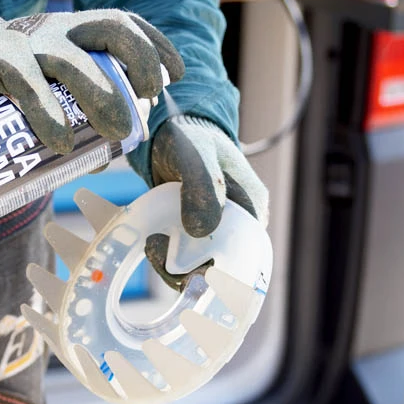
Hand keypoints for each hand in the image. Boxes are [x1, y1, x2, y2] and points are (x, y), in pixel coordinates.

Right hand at [0, 10, 184, 153]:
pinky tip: (62, 143)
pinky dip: (47, 113)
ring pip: (70, 59)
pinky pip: (24, 82)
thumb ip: (75, 112)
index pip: (124, 24)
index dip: (155, 45)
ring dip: (101, 95)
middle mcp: (53, 29)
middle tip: (148, 102)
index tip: (174, 75)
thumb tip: (109, 153)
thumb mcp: (48, 91)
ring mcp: (22, 41)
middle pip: (109, 29)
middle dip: (140, 61)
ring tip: (118, 133)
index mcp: (72, 32)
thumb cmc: (3, 90)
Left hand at [145, 115, 268, 289]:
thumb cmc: (190, 137)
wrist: (171, 131)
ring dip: (173, 267)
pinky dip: (167, 260)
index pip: (243, 258)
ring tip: (151, 243)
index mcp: (251, 209)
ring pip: (202, 270)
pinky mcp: (196, 235)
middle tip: (156, 248)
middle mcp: (239, 226)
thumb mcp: (196, 155)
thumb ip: (202, 187)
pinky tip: (152, 243)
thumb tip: (201, 232)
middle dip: (188, 272)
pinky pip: (187, 261)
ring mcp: (218, 232)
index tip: (181, 266)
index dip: (216, 273)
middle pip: (223, 270)